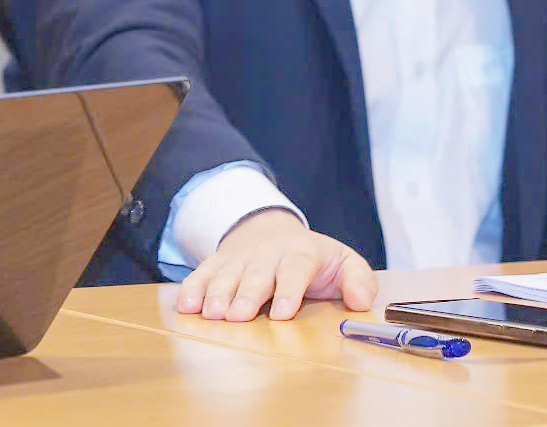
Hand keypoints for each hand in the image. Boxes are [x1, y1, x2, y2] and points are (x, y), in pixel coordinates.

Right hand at [174, 207, 375, 321]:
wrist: (272, 230)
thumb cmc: (313, 258)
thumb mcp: (344, 262)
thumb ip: (359, 280)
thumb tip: (360, 301)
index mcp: (301, 253)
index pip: (295, 270)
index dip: (288, 291)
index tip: (282, 313)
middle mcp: (267, 254)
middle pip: (256, 274)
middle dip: (246, 295)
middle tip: (236, 316)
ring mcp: (239, 258)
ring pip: (226, 275)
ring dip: (216, 294)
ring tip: (211, 314)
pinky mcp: (218, 263)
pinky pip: (202, 274)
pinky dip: (192, 288)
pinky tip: (186, 306)